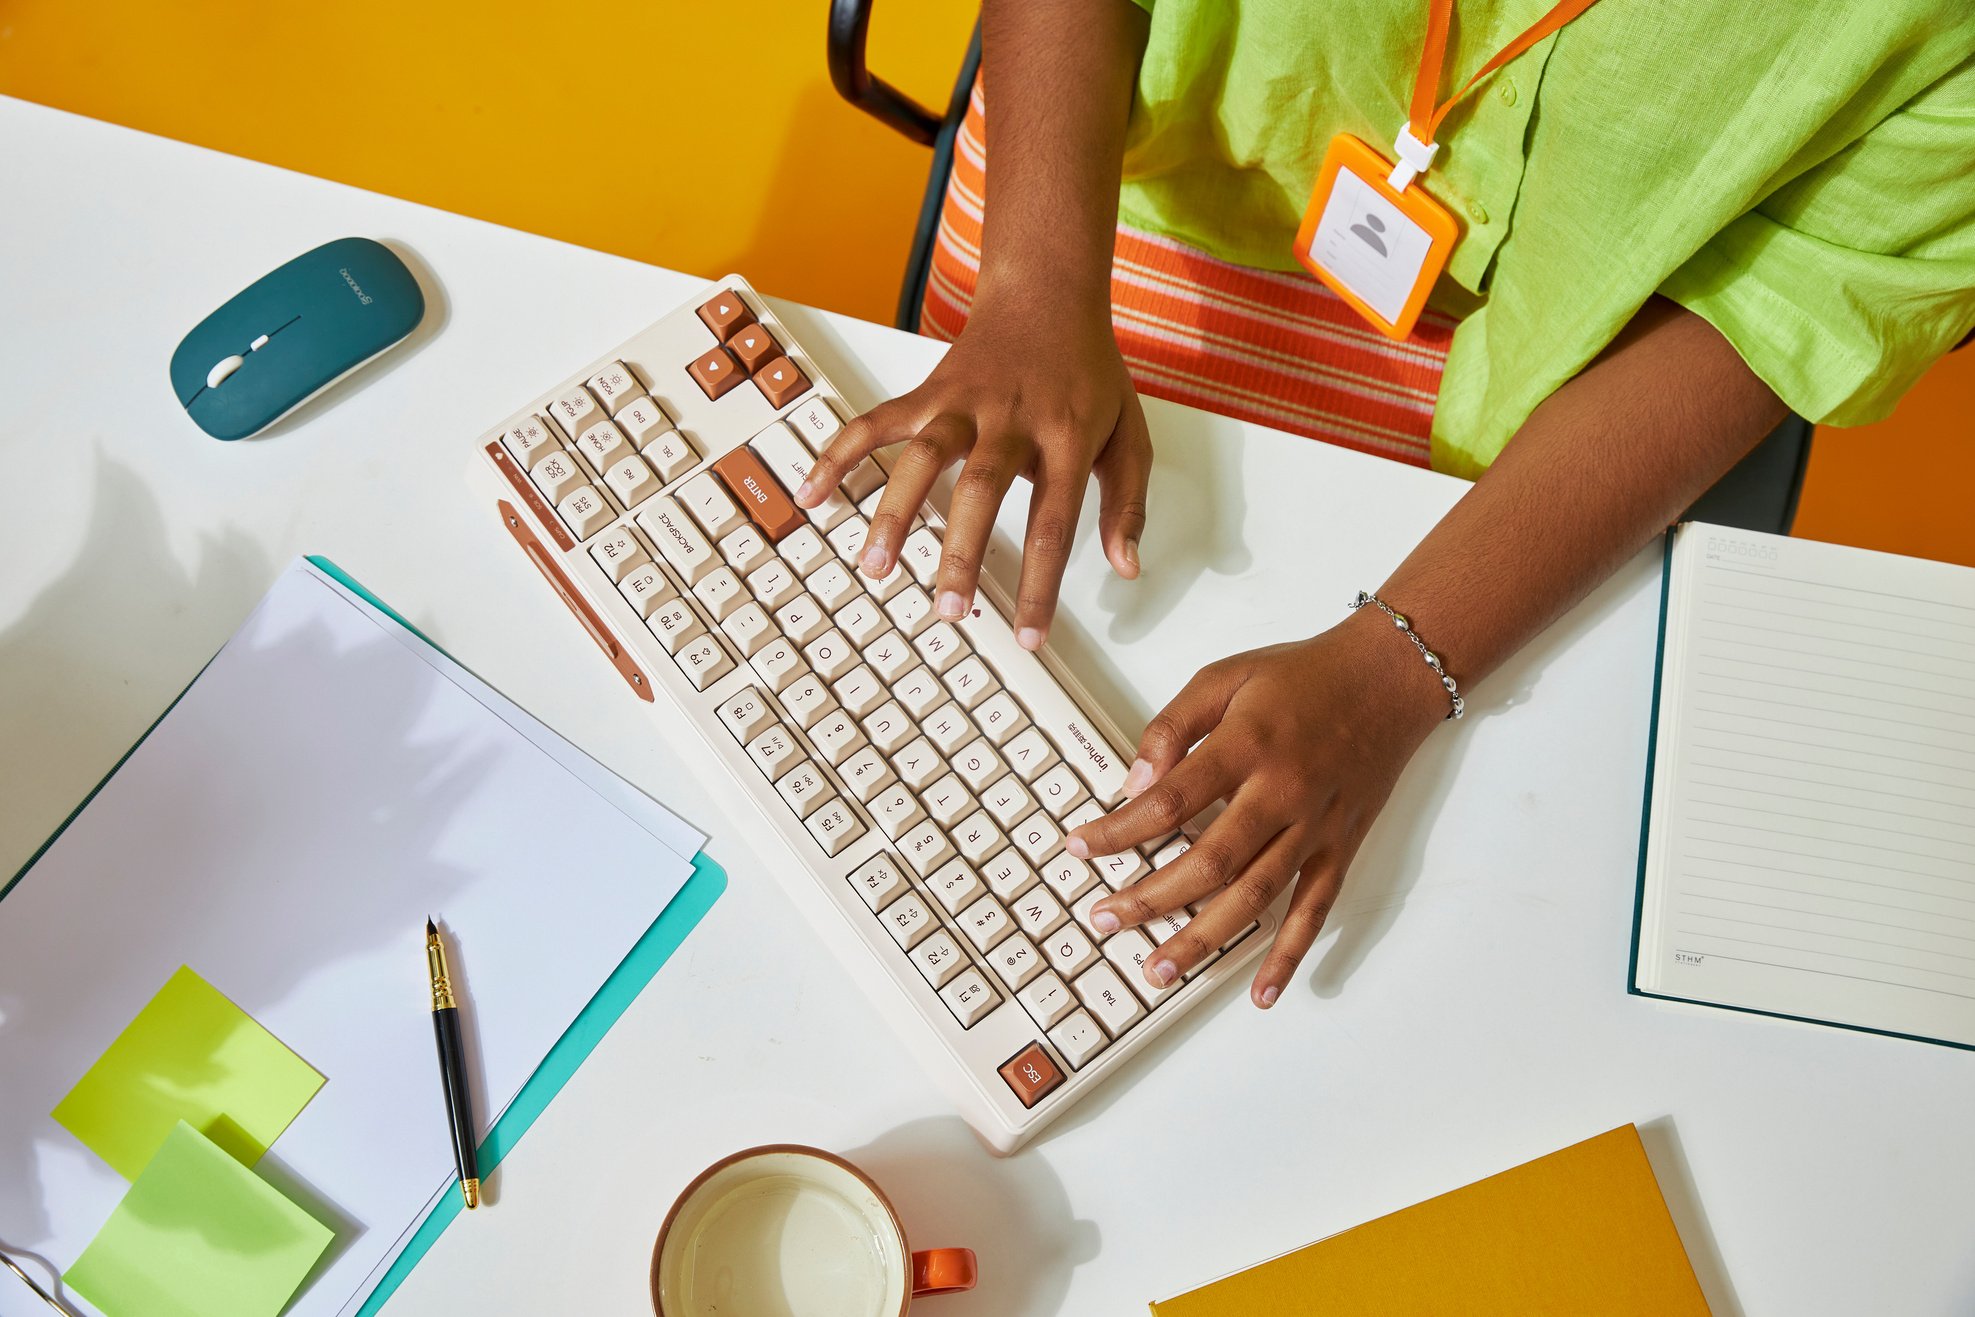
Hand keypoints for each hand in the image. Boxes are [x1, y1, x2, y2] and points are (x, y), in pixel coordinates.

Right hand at [793, 293, 1149, 649]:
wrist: (1048, 292)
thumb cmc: (1088, 371)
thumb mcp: (1130, 434)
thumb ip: (1128, 503)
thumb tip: (1124, 567)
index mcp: (1066, 438)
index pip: (1054, 523)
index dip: (1040, 585)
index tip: (1028, 636)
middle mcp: (1010, 420)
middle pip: (980, 491)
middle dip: (959, 554)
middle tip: (948, 610)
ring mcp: (964, 403)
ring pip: (922, 457)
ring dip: (895, 513)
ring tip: (876, 567)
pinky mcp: (929, 392)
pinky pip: (877, 421)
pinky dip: (840, 453)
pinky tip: (813, 491)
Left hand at [1065, 609, 1449, 1005]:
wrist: (1389, 678)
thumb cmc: (1302, 676)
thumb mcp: (1225, 676)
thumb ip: (1174, 726)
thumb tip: (1135, 781)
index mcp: (1246, 746)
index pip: (1169, 802)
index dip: (1118, 831)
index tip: (1080, 848)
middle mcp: (1281, 793)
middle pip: (1208, 862)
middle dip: (1150, 899)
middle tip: (1105, 920)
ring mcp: (1316, 827)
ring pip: (1254, 897)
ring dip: (1203, 939)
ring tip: (1157, 970)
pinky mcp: (1342, 848)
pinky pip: (1314, 911)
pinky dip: (1289, 955)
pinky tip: (1261, 992)